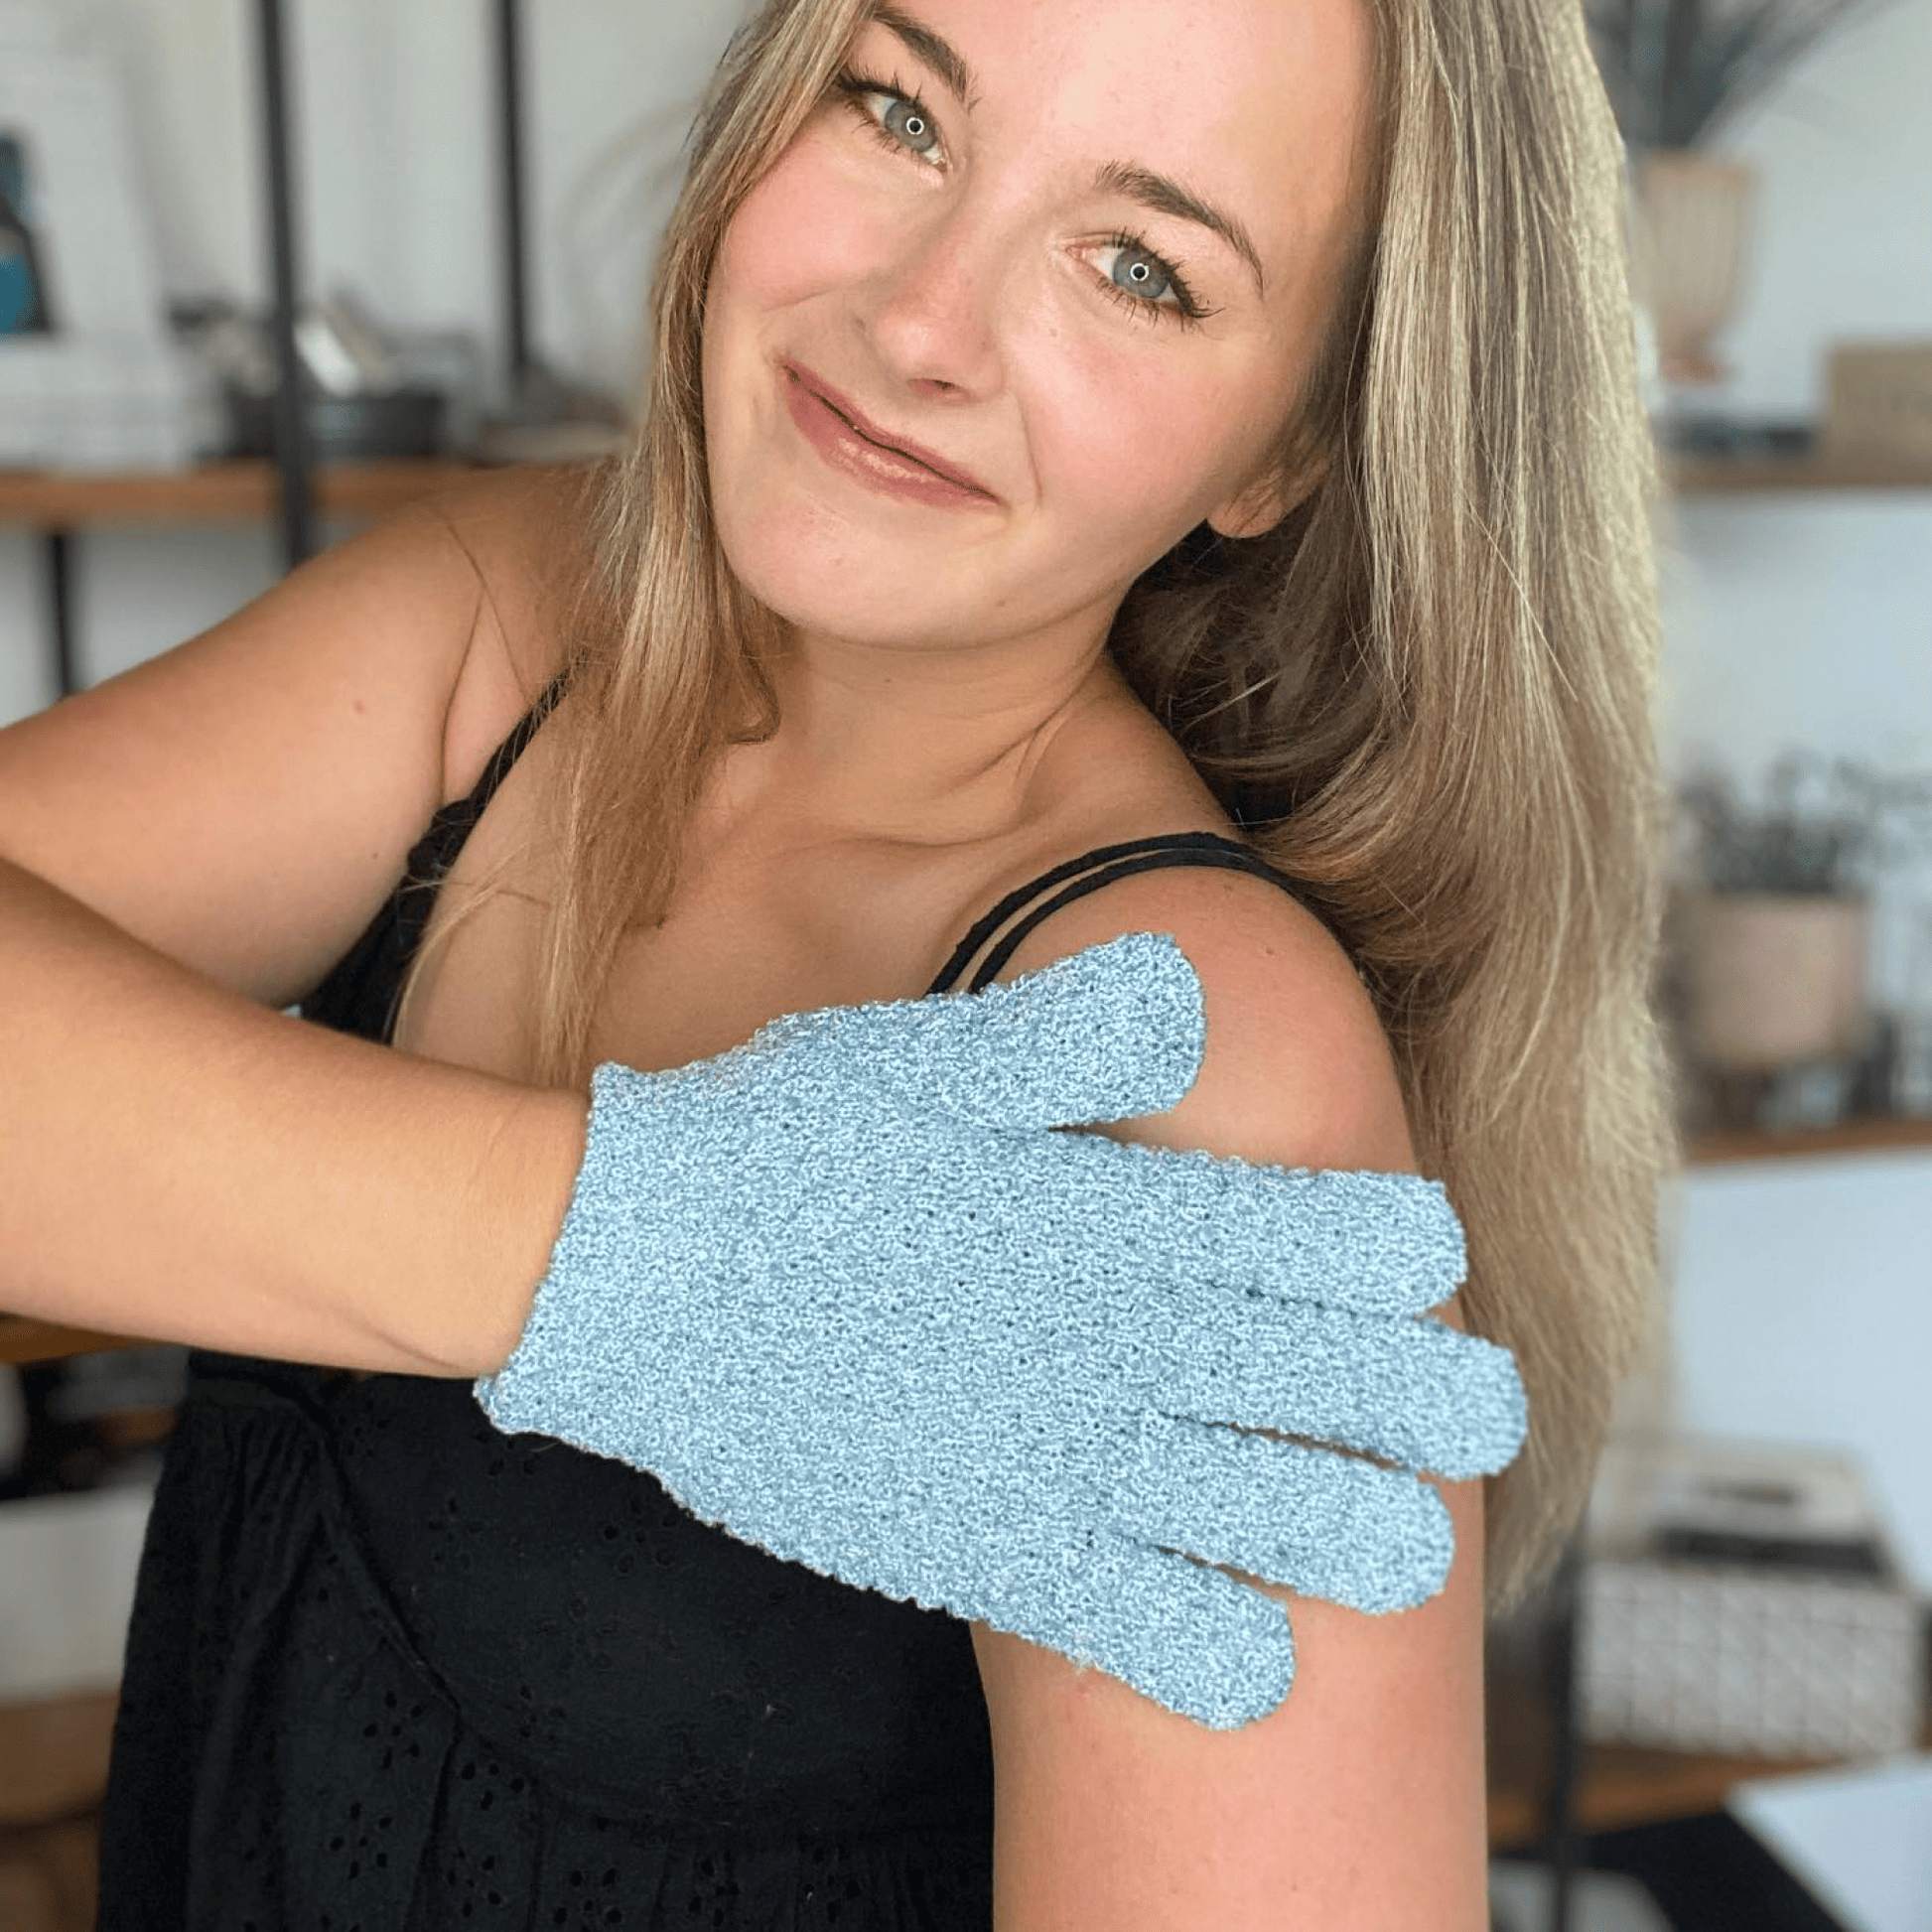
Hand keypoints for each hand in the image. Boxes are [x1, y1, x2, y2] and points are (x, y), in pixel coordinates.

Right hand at [477, 931, 1525, 1729]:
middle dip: (1431, 1399)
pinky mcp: (989, 1545)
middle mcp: (1116, 1338)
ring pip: (1269, 1515)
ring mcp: (1060, 1453)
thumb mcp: (924, 1056)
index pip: (1326, 1233)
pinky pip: (1138, 1623)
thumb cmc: (780, 1145)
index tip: (1424, 1256)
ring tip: (1411, 1551)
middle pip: (1334, 1383)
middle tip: (1483, 1415)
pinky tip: (1258, 1659)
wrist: (636, 1271)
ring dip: (1358, 1534)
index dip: (1399, 1248)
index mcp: (1119, 1212)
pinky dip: (1213, 1649)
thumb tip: (1187, 994)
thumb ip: (1068, 1036)